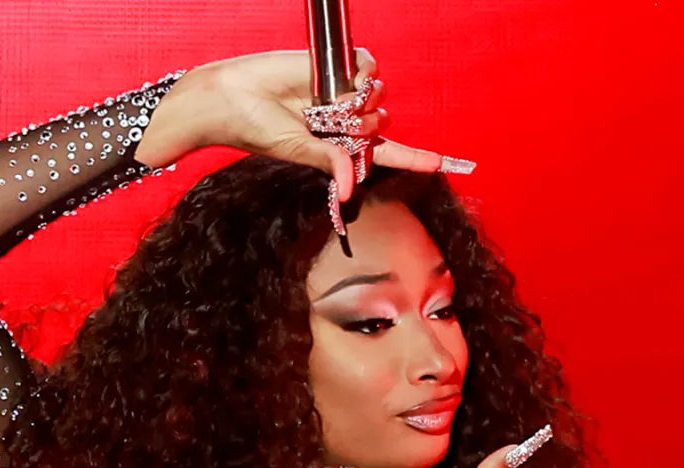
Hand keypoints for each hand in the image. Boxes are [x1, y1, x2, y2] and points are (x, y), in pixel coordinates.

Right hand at [136, 49, 461, 200]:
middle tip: (326, 122)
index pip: (389, 153)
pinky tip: (329, 79)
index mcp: (340, 148)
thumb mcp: (295, 150)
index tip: (453, 162)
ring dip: (357, 99)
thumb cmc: (255, 129)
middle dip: (364, 126)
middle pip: (383, 123)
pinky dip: (358, 72)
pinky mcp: (334, 66)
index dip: (420, 157)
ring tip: (319, 100)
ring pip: (378, 95)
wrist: (230, 95)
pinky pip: (367, 67)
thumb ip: (327, 160)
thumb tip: (353, 183)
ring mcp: (341, 93)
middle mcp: (345, 121)